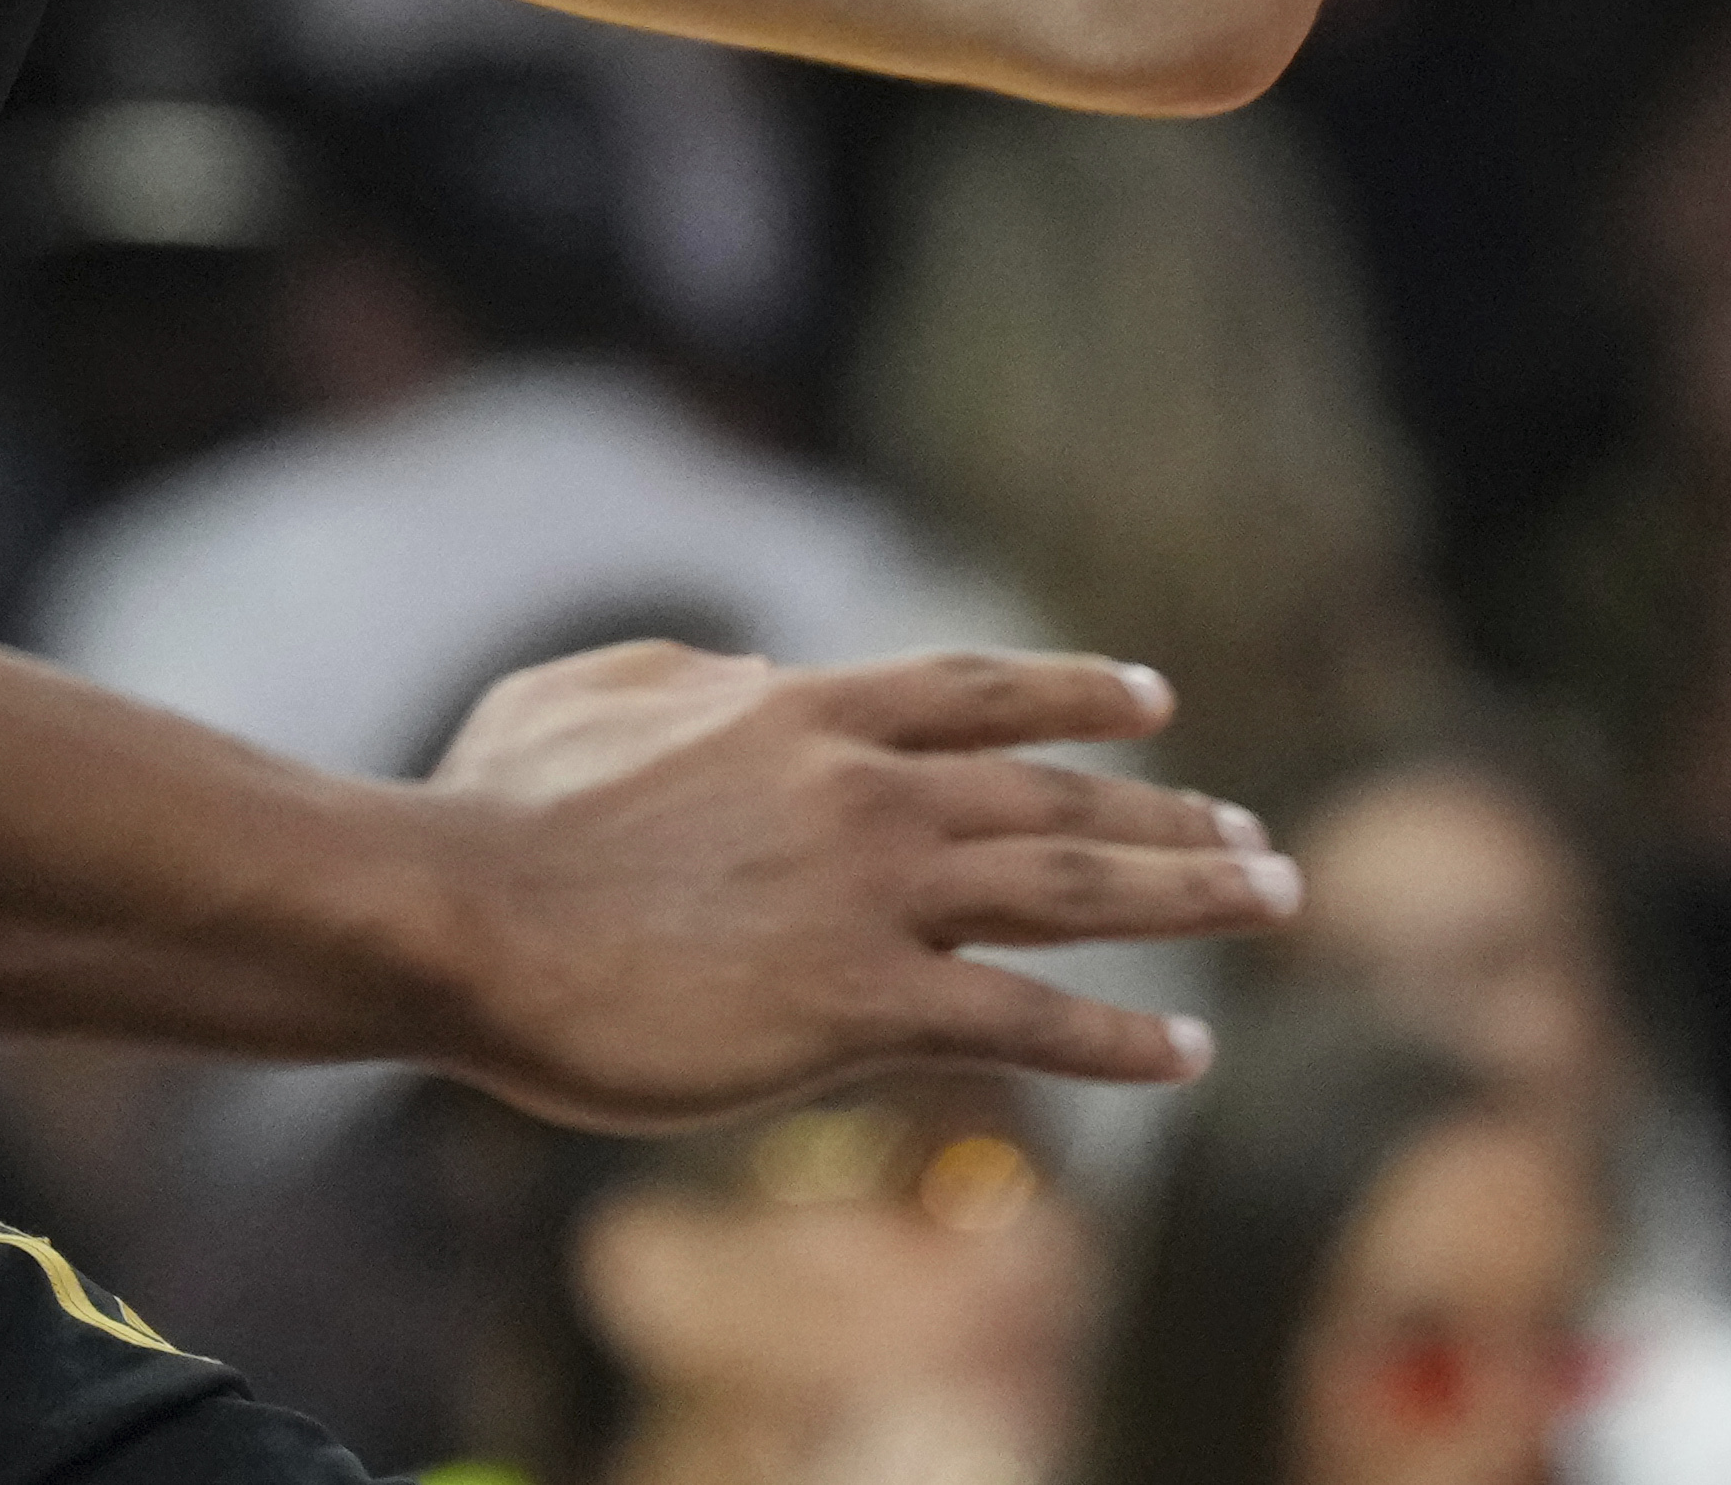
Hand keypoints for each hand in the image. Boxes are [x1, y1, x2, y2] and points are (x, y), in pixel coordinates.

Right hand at [417, 643, 1292, 1126]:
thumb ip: (683, 679)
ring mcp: (867, 894)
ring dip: (1187, 896)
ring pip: (1072, 889)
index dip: (1074, 694)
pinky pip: (1025, 1018)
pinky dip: (1120, 1038)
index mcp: (795, 710)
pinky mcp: (857, 1004)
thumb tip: (755, 677)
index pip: (972, 692)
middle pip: (1053, 794)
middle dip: (1169, 814)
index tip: (1156, 703)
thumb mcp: (582, 698)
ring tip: (1271, 900)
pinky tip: (1187, 1053)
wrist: (459, 913)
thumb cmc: (491, 812)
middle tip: (1255, 837)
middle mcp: (859, 787)